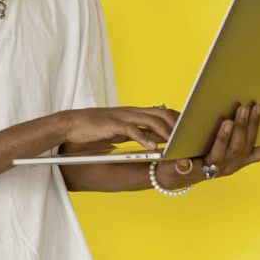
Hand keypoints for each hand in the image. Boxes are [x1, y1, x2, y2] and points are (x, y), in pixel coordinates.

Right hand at [62, 105, 179, 151]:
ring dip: (165, 131)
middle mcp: (130, 112)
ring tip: (175, 143)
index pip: (161, 111)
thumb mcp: (121, 130)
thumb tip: (156, 139)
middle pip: (160, 112)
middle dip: (176, 124)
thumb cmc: (95, 128)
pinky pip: (132, 130)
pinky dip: (144, 139)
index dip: (176, 119)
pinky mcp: (112, 124)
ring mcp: (122, 117)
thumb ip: (138, 132)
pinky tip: (152, 149)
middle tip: (187, 137)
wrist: (71, 124)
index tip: (189, 129)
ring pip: (150, 119)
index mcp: (133, 113)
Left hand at [157, 102, 259, 187]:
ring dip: (223, 138)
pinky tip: (187, 153)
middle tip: (244, 108)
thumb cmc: (204, 159)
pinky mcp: (186, 171)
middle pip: (236, 148)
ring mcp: (206, 170)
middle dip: (242, 127)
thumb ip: (250, 153)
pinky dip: (187, 162)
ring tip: (228, 122)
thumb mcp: (228, 155)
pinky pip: (187, 167)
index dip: (254, 125)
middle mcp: (223, 168)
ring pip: (218, 155)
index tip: (258, 106)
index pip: (249, 143)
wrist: (175, 176)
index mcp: (234, 162)